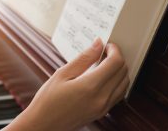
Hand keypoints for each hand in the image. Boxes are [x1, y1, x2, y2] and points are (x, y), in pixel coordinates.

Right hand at [4, 39, 128, 130]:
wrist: (43, 125)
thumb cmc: (48, 101)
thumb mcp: (62, 74)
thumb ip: (83, 58)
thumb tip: (97, 45)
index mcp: (90, 86)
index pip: (116, 63)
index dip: (114, 49)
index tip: (106, 44)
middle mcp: (101, 98)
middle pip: (123, 72)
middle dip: (117, 57)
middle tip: (104, 51)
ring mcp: (103, 107)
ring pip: (124, 83)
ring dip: (119, 69)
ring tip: (104, 63)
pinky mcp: (102, 112)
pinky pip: (119, 94)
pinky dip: (117, 82)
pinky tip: (104, 77)